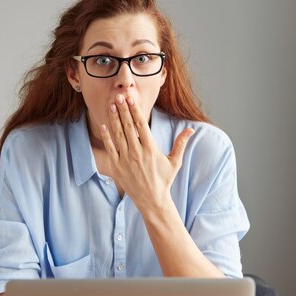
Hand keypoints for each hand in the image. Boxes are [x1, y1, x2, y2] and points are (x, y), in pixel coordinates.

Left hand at [100, 94, 194, 210]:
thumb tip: (191, 130)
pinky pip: (111, 149)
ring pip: (118, 135)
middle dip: (123, 110)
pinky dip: (107, 137)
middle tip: (119, 95)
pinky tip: (104, 125)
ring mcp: (126, 159)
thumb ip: (180, 143)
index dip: (135, 110)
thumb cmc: (164, 180)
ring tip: (112, 105)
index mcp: (151, 149)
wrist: (152, 200)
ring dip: (115, 119)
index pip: (142, 125)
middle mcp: (137, 152)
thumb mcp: (175, 162)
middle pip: (128, 126)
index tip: (132, 99)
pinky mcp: (118, 167)